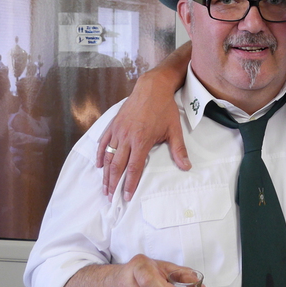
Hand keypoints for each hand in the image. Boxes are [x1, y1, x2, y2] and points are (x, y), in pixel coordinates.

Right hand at [97, 70, 187, 200]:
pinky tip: (98, 165)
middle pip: (117, 166)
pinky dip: (99, 155)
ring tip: (104, 187)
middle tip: (111, 198)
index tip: (127, 197)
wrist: (152, 88)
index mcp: (142, 141)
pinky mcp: (113, 124)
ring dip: (105, 174)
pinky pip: (103, 142)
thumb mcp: (174, 129)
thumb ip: (178, 150)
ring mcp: (118, 131)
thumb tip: (186, 167)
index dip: (130, 184)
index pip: (134, 168)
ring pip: (108, 156)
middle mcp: (127, 138)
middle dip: (113, 184)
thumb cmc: (164, 109)